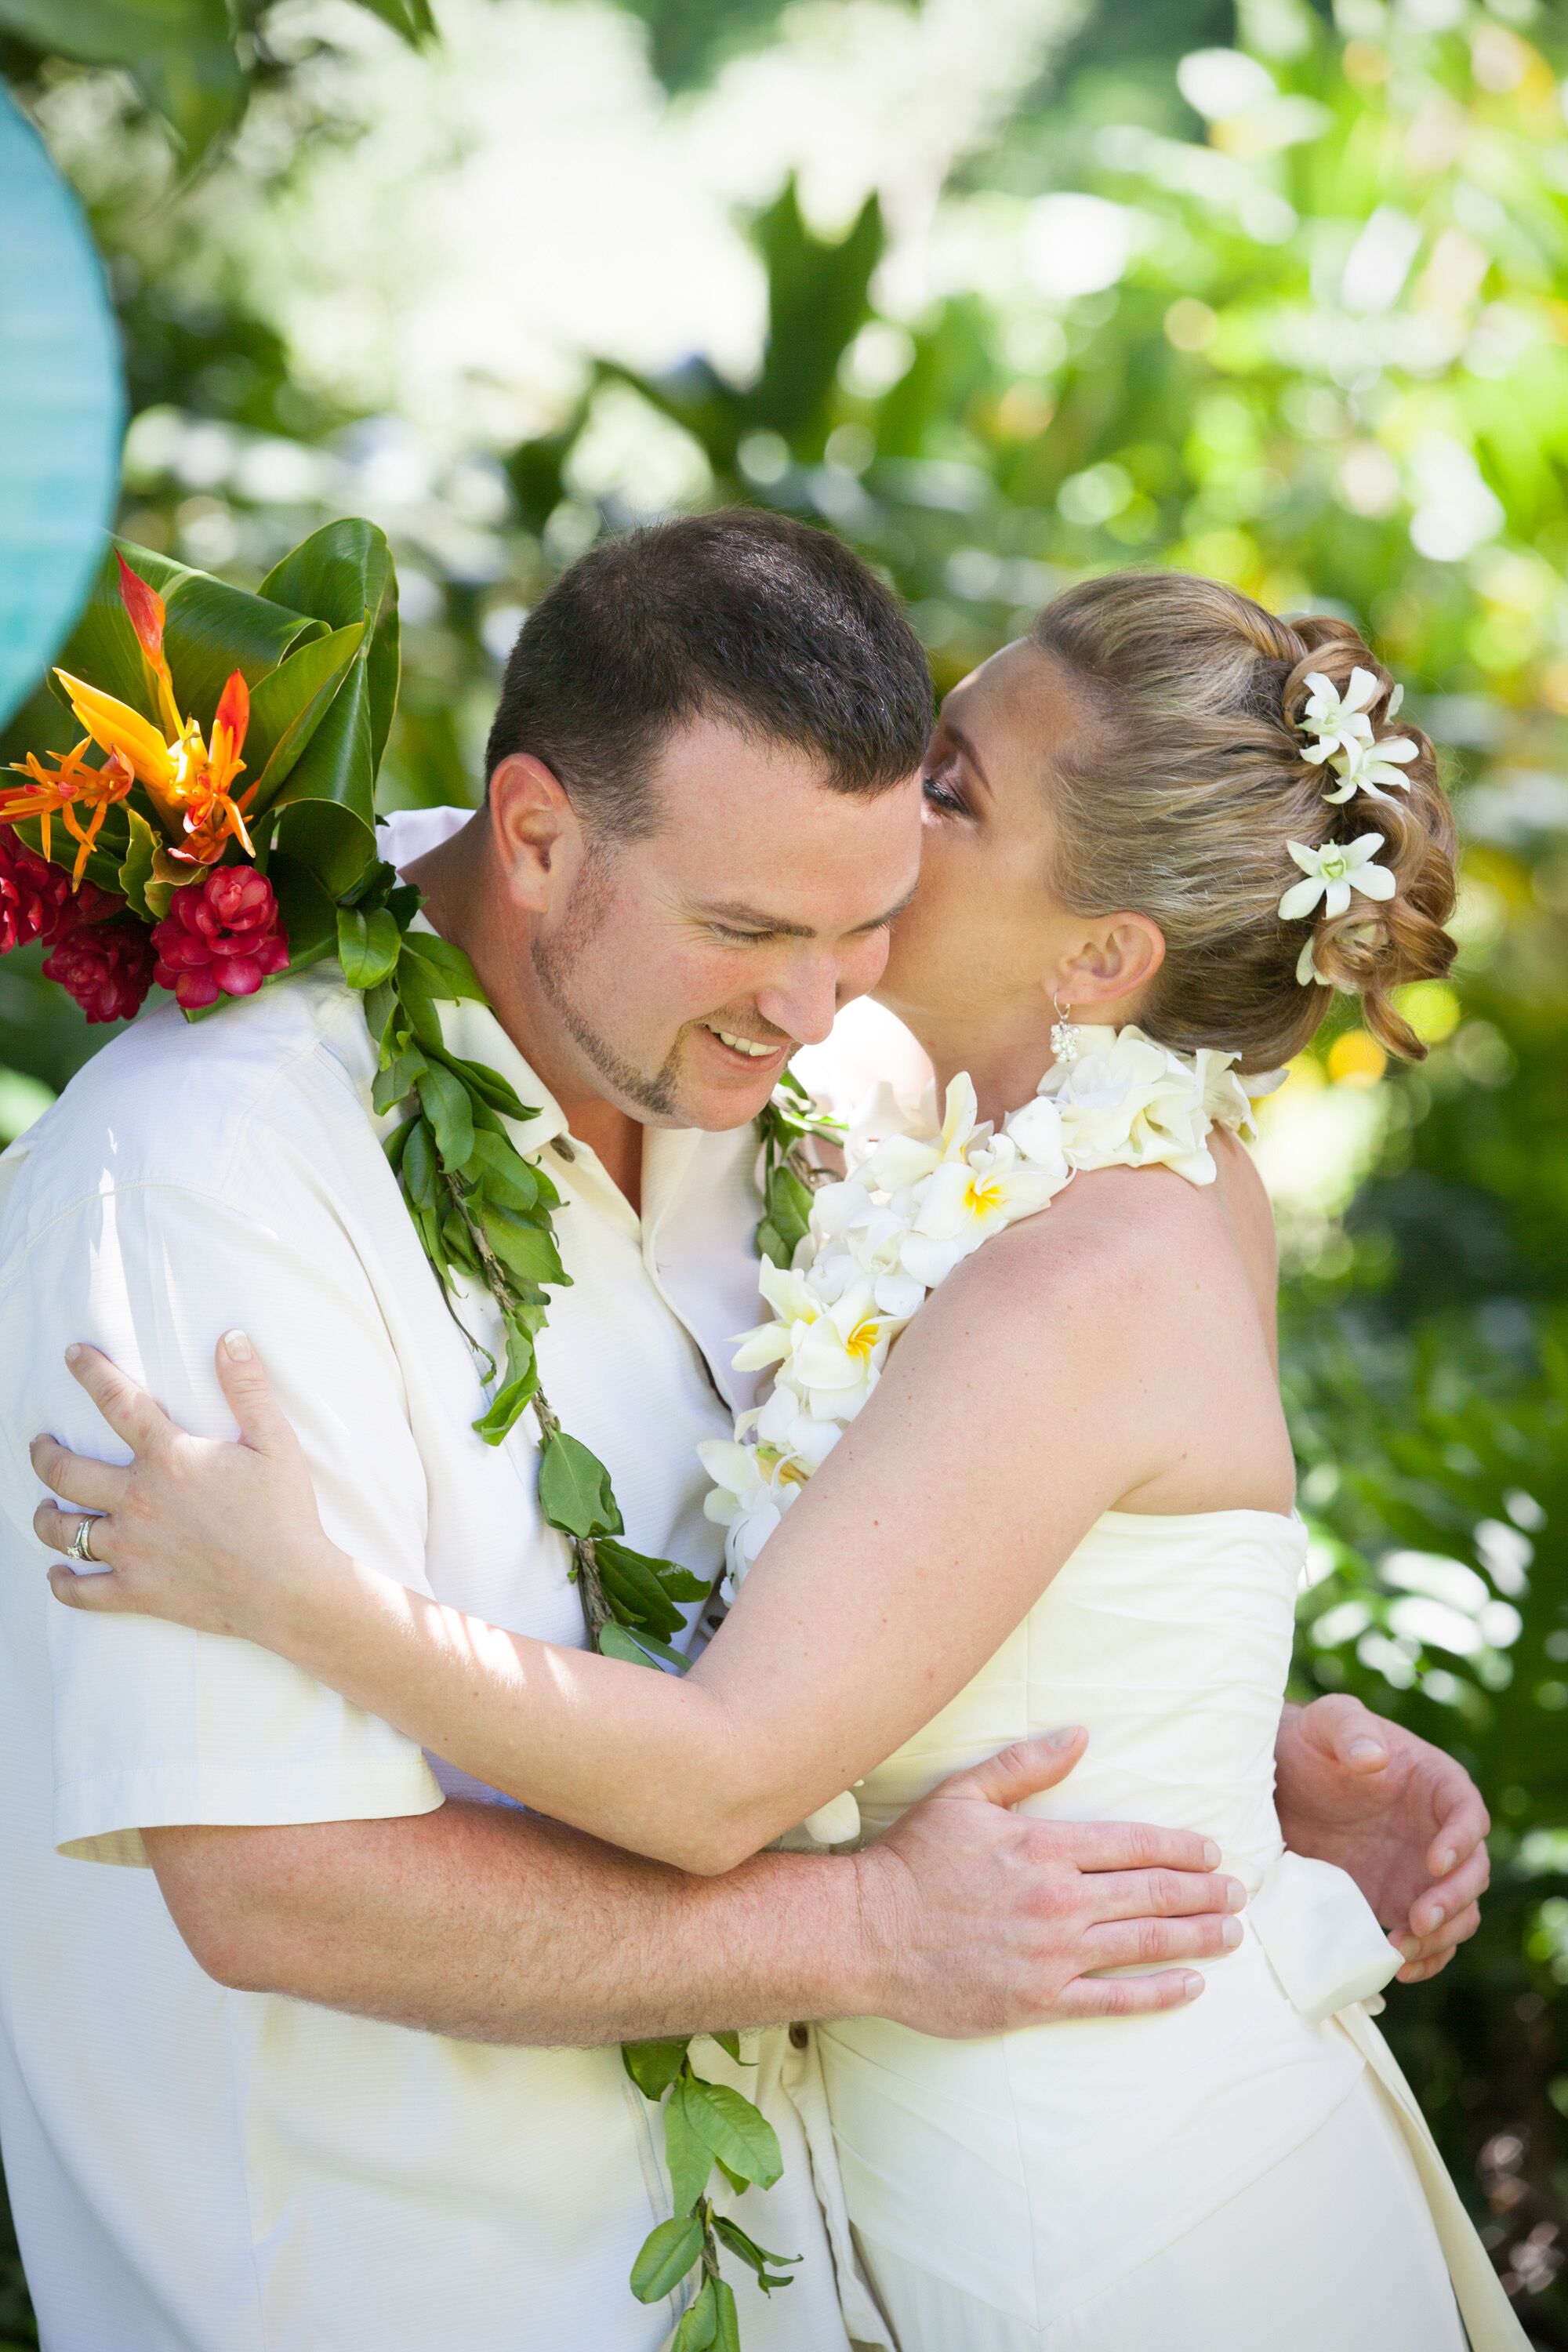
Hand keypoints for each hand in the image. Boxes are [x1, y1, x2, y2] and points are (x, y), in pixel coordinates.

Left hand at [33, 1334, 340, 1643]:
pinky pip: (81, 1590)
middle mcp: (137, 1500)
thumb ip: (249, 1387)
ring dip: (45, 1516)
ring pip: (62, 1530)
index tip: (73, 1355)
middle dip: (44, 1453)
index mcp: (169, 1458)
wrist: (287, 1588)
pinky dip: (63, 1582)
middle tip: (40, 1444)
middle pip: (65, 1470)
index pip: (117, 1402)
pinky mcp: (135, 1590)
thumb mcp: (276, 1442)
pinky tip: (59, 1573)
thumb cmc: (285, 1515)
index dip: (91, 1373)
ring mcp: (130, 1548)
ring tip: (45, 1506)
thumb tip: (230, 1338)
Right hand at [851, 1731, 1245, 2035]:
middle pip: (1151, 1894)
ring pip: (1143, 1944)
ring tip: (1231, 1933)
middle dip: (1204, 1893)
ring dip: (1196, 1938)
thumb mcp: (963, 1794)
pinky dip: (1158, 1992)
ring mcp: (1051, 1955)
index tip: (1213, 1851)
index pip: (1133, 1843)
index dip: (1181, 1847)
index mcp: (1044, 1847)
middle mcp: (1057, 1901)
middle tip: (1239, 1894)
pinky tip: (1192, 1985)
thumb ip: (1025, 1763)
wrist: (868, 1932)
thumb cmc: (913, 1860)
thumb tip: (1082, 1736)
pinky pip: (1112, 1999)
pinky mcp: (1037, 2001)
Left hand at [1274, 1694, 1489, 1983]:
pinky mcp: (1392, 1900)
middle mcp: (1437, 1833)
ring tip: (1401, 1951)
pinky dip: (1421, 1957)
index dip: (1461, 1841)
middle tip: (1418, 1920)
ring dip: (1439, 1938)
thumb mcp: (1326, 1722)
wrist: (1277, 1779)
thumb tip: (1375, 1757)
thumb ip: (1350, 1729)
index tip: (1433, 1861)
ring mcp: (1418, 1871)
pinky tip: (1395, 1967)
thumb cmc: (1311, 1741)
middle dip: (1453, 1901)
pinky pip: (1423, 1937)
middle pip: (1472, 1873)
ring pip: (1457, 1914)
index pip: (1468, 1815)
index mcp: (1436, 1785)